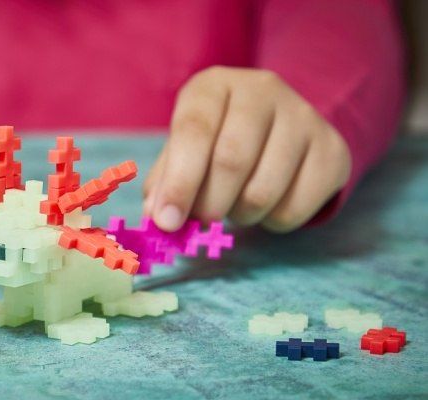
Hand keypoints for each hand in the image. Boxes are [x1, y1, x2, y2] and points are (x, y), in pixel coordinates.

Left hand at [144, 66, 350, 232]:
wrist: (280, 128)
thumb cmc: (216, 141)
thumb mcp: (183, 150)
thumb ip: (165, 182)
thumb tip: (158, 218)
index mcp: (214, 85)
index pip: (194, 131)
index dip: (179, 183)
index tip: (167, 222)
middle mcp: (262, 89)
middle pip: (231, 161)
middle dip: (208, 204)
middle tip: (201, 221)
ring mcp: (304, 116)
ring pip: (263, 191)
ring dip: (240, 215)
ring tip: (234, 206)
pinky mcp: (333, 150)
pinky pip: (294, 208)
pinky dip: (271, 222)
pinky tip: (267, 204)